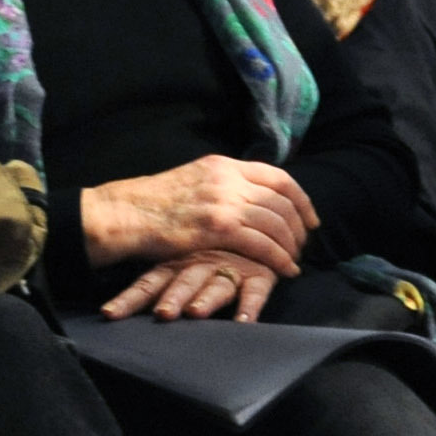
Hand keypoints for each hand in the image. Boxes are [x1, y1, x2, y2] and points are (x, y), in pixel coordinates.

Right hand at [83, 155, 316, 273]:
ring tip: (294, 260)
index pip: (279, 176)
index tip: (310, 218)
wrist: (125, 214)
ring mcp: (224, 202)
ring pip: (276, 223)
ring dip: (291, 245)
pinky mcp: (218, 228)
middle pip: (282, 201)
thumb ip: (220, 185)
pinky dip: (279, 258)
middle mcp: (228, 179)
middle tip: (302, 244)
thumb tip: (245, 198)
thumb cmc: (151, 204)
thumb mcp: (192, 180)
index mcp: (223, 165)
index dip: (301, 199)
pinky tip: (286, 269)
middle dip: (299, 226)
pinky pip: (263, 244)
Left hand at [103, 250, 287, 321]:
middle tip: (162, 313)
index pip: (148, 283)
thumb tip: (111, 305)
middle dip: (172, 298)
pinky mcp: (257, 274)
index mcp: (176, 264)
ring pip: (216, 286)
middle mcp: (199, 266)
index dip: (130, 299)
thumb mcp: (179, 257)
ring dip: (206, 300)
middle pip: (182, 284)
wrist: (253, 223)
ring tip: (195, 312)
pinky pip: (255, 291)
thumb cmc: (211, 246)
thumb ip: (154, 279)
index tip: (109, 314)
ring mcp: (229, 269)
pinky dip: (250, 306)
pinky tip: (244, 321)